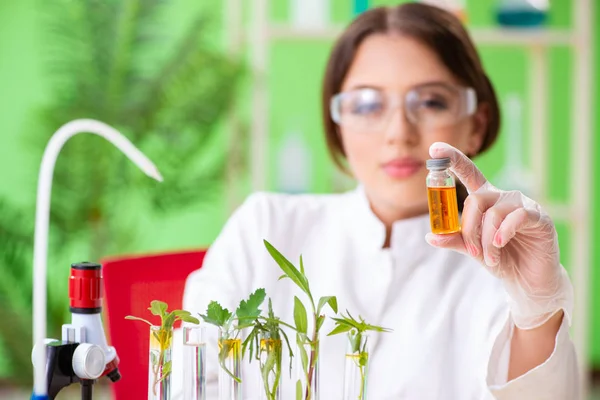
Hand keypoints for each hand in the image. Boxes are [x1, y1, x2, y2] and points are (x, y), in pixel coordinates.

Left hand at [425, 142, 572, 329]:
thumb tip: (430, 236)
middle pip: (475, 200)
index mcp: (484, 200)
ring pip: (493, 213)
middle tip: (472, 252)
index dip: (452, 158)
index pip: (468, 173)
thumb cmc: (500, 260)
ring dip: (486, 240)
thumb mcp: (473, 250)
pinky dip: (504, 233)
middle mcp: (502, 197)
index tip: (434, 148)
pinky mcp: (538, 216)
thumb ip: (454, 240)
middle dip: (468, 229)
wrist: (528, 280)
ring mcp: (522, 204)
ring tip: (489, 258)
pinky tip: (501, 246)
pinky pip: (516, 217)